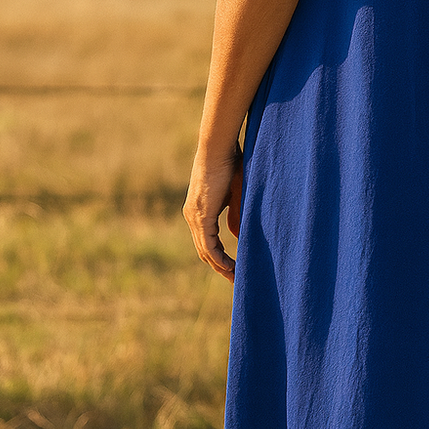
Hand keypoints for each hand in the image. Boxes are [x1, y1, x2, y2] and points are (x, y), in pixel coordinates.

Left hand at [183, 145, 242, 280]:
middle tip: (236, 280)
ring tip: (236, 278)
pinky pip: (209, 245)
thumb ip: (235, 215)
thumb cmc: (231, 164)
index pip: (206, 242)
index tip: (234, 268)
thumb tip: (236, 236)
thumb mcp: (235, 194)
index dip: (220, 257)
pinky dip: (220, 258)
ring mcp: (195, 216)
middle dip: (220, 267)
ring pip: (205, 251)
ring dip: (221, 266)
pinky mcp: (202, 215)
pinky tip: (231, 267)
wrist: (219, 148)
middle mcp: (192, 216)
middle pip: (204, 251)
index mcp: (199, 211)